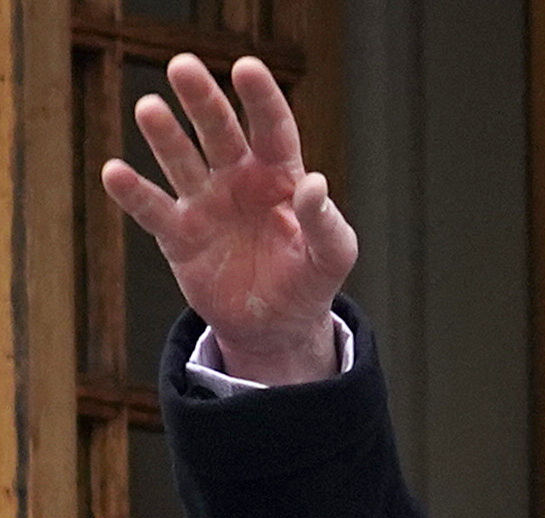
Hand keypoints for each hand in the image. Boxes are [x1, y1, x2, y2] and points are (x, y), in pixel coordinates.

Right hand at [100, 53, 356, 384]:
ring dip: (165, 136)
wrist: (275, 325)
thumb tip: (315, 184)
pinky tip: (115, 172)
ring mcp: (205, 203)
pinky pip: (153, 209)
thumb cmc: (308, 280)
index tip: (246, 67)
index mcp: (279, 176)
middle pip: (218, 132)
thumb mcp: (332, 256)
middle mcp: (237, 179)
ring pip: (181, 160)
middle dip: (202, 100)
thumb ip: (327, 223)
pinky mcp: (178, 235)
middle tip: (183, 66)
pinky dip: (133, 193)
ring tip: (150, 108)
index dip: (260, 99)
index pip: (272, 129)